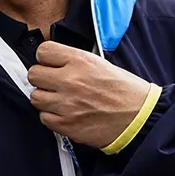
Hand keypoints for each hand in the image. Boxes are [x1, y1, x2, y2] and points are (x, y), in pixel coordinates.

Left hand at [26, 41, 152, 149]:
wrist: (140, 119)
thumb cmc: (125, 92)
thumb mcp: (101, 64)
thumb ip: (74, 61)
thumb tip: (54, 62)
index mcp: (80, 61)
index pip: (43, 51)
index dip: (46, 58)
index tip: (50, 64)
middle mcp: (70, 80)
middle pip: (34, 74)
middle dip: (43, 79)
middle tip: (54, 83)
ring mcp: (66, 104)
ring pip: (35, 97)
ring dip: (46, 99)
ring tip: (61, 100)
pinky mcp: (66, 124)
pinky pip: (44, 117)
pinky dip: (52, 117)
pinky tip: (65, 114)